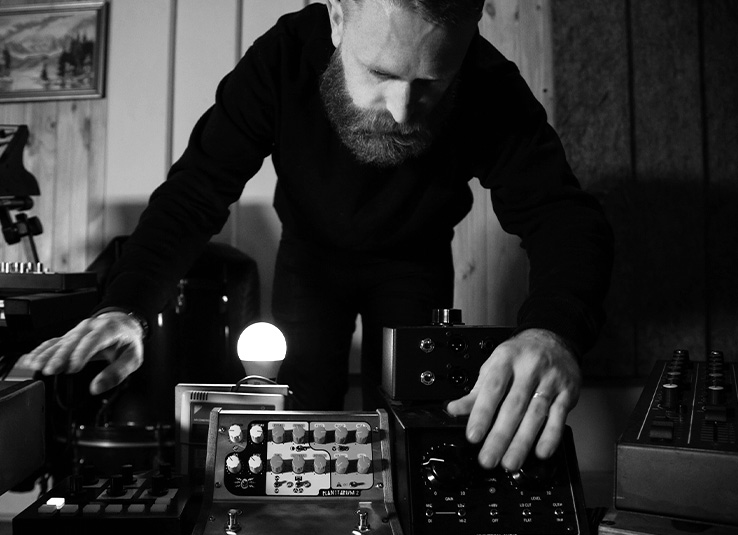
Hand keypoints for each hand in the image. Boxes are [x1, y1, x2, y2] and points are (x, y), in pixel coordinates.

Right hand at [17, 311, 144, 395]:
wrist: (122, 324)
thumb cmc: (128, 342)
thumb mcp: (133, 358)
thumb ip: (118, 373)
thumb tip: (97, 388)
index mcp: (108, 329)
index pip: (94, 340)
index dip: (82, 353)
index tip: (73, 367)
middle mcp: (90, 327)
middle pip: (73, 341)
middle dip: (60, 356)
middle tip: (51, 370)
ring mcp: (78, 331)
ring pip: (60, 341)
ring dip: (47, 354)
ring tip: (36, 365)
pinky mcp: (69, 336)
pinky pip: (53, 342)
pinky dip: (41, 351)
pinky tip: (31, 359)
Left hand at [445, 328, 580, 469]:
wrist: (554, 339)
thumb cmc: (519, 356)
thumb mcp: (494, 366)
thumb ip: (475, 391)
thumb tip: (454, 409)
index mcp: (506, 360)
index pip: (493, 389)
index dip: (482, 413)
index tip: (473, 436)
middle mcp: (529, 369)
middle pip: (514, 406)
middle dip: (500, 436)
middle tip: (488, 459)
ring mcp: (550, 381)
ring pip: (536, 414)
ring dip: (522, 442)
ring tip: (510, 463)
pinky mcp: (567, 392)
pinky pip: (559, 416)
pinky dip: (551, 436)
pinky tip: (541, 452)